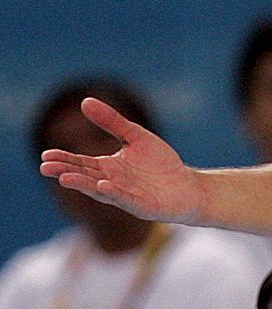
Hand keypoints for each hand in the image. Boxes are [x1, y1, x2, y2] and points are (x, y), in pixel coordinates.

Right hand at [39, 97, 203, 222]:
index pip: (81, 163)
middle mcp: (112, 183)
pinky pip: (126, 199)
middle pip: (85, 176)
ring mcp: (125, 196)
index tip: (45, 155)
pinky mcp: (142, 206)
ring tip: (66, 177)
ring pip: (101, 190)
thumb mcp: (135, 137)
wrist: (189, 186)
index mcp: (107, 167)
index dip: (64, 159)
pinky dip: (114, 192)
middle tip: (45, 167)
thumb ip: (112, 122)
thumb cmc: (161, 164)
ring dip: (84, 184)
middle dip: (66, 171)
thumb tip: (84, 101)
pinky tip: (104, 184)